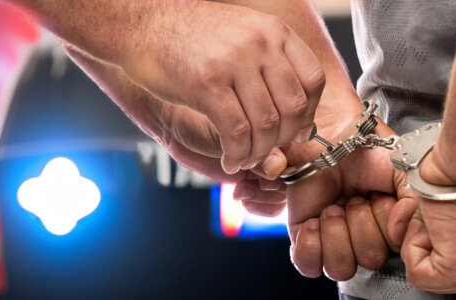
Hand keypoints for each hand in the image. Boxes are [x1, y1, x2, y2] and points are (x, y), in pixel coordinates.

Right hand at [119, 1, 324, 173]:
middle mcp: (260, 44)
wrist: (142, 25)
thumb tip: (298, 119)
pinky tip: (230, 160)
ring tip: (245, 158)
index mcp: (274, 31)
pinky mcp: (207, 85)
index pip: (313, 80)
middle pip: (293, 108)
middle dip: (283, 139)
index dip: (308, 113)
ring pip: (266, 125)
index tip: (293, 130)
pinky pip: (236, 133)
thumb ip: (271, 67)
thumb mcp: (243, 34)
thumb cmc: (192, 36)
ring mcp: (234, 63)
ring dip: (258, 152)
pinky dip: (237, 155)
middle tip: (266, 150)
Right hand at [384, 150, 455, 293]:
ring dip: (420, 240)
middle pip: (443, 274)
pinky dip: (413, 245)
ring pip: (428, 274)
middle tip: (440, 216)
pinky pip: (418, 274)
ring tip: (437, 217)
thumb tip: (434, 239)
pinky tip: (431, 222)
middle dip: (429, 242)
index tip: (448, 215)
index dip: (440, 238)